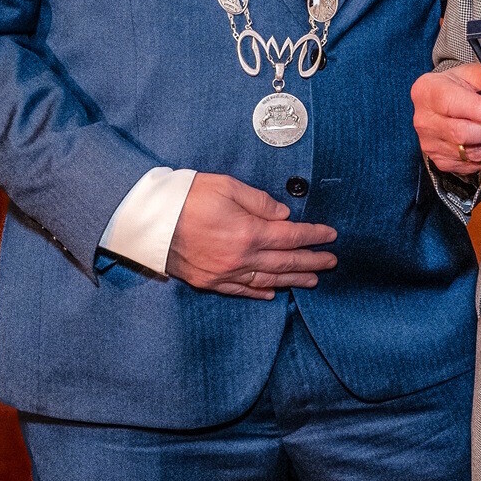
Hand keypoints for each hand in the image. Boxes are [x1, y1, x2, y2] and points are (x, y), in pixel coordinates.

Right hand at [166, 173, 337, 299]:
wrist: (148, 220)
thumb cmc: (187, 197)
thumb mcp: (227, 187)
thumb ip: (260, 202)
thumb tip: (283, 216)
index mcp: (249, 232)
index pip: (292, 237)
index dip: (314, 236)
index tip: (331, 236)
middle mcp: (241, 257)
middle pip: (286, 262)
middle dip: (312, 261)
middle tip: (331, 261)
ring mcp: (225, 273)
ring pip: (268, 280)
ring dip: (293, 280)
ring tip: (313, 280)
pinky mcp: (209, 281)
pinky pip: (241, 290)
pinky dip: (260, 292)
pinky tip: (273, 293)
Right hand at [413, 63, 480, 175]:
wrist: (442, 105)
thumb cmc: (457, 88)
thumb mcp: (470, 75)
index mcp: (427, 91)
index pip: (450, 103)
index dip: (477, 110)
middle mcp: (424, 119)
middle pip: (461, 133)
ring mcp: (430, 143)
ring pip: (470, 153)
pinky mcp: (441, 161)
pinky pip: (471, 165)